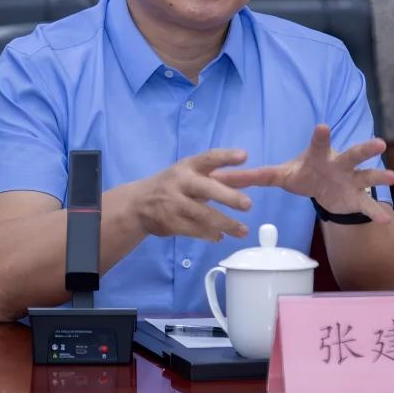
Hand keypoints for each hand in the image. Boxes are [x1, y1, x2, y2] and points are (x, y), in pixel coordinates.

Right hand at [133, 148, 253, 241]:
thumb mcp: (190, 174)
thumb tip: (254, 177)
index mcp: (188, 166)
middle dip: (228, 196)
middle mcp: (180, 181)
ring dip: (225, 223)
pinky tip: (221, 236)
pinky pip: (194, 230)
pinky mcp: (170, 222)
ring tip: (243, 231)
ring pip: (203, 214)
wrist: (138, 204)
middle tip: (248, 204)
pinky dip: (210, 234)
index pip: (209, 158)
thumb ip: (219, 177)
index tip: (244, 156)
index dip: (226, 157)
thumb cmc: (174, 185)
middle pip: (207, 188)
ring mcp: (174, 203)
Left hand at [212, 125, 393, 222]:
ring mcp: (351, 180)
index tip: (323, 126)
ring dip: (379, 175)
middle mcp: (338, 164)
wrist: (326, 188)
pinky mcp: (357, 198)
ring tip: (393, 176)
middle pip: (351, 155)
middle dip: (364, 149)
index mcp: (318, 157)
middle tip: (378, 142)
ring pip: (367, 176)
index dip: (320, 137)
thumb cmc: (303, 175)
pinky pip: (368, 206)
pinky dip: (376, 213)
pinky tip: (385, 221)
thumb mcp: (277, 175)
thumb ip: (250, 177)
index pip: (318, 145)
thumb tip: (216, 177)